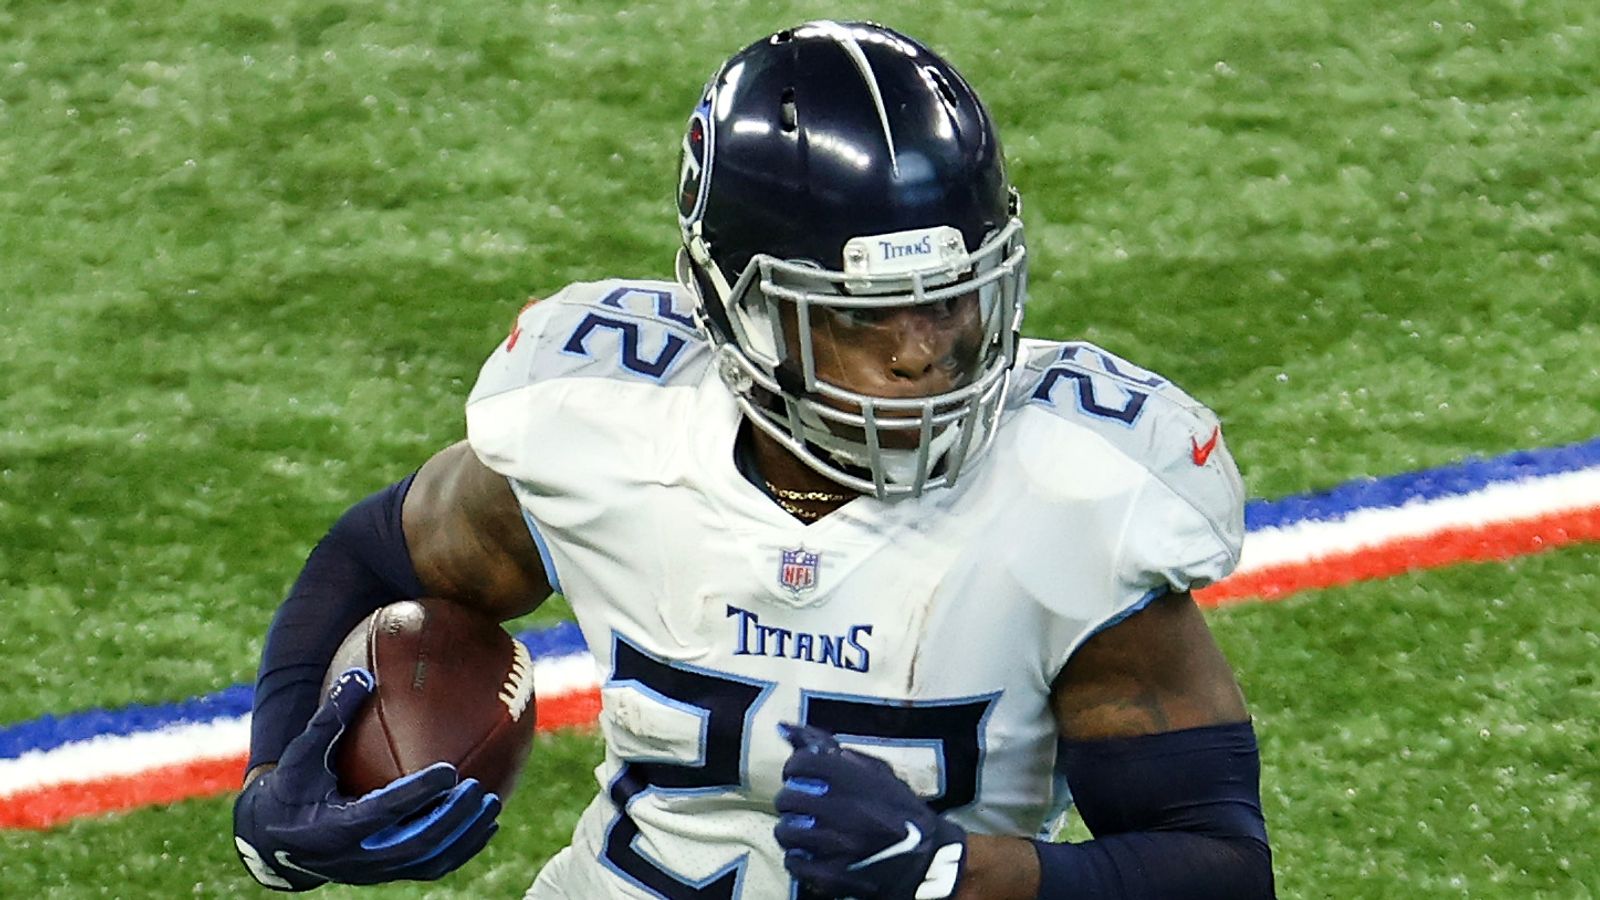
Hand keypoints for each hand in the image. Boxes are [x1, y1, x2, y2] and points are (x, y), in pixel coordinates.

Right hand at [232, 669, 501, 890]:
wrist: (276, 841)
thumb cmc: (292, 787)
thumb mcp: (302, 755)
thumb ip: (330, 718)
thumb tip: (361, 674)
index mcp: (336, 827)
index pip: (383, 812)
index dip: (416, 794)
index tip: (449, 770)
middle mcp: (358, 855)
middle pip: (414, 843)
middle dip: (450, 819)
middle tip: (479, 789)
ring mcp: (376, 870)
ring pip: (428, 861)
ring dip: (464, 836)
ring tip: (493, 804)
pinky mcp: (388, 874)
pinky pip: (431, 867)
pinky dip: (461, 849)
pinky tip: (487, 825)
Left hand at [774, 723, 966, 899]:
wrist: (925, 857)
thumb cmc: (899, 809)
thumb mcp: (875, 770)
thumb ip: (827, 745)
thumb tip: (783, 727)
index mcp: (849, 778)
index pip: (798, 763)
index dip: (797, 768)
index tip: (804, 776)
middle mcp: (839, 808)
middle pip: (787, 798)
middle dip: (794, 800)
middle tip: (807, 805)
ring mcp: (833, 844)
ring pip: (785, 831)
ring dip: (794, 829)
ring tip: (810, 830)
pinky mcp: (830, 874)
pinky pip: (794, 862)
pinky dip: (800, 857)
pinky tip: (815, 852)